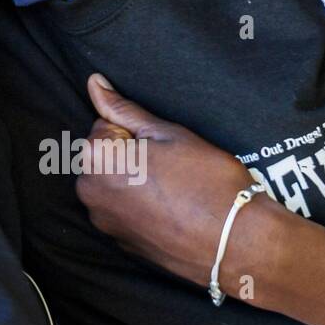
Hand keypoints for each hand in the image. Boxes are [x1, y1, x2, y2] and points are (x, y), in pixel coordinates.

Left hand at [74, 73, 256, 287]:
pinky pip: (125, 211)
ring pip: (115, 184)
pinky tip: (171, 211)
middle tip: (171, 169)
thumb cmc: (206, 181)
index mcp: (94, 157)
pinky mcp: (119, 241)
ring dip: (135, 182)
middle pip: (107, 156)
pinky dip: (141, 208)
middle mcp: (87, 190)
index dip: (139, 134)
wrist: (237, 243)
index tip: (164, 150)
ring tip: (173, 191)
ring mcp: (102, 220)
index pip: (106, 125)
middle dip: (132, 157)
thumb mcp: (166, 133)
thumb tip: (94, 82)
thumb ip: (123, 108)